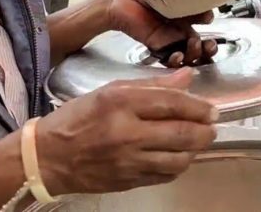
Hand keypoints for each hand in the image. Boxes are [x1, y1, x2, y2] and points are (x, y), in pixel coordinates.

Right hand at [36, 68, 217, 195]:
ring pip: (179, 159)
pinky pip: (166, 175)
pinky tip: (178, 155)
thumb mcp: (109, 92)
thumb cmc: (77, 119)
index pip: (172, 103)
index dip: (198, 106)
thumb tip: (186, 78)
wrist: (49, 157)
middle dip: (205, 130)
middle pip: (182, 134)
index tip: (211, 109)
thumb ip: (150, 85)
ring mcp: (129, 161)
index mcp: (120, 104)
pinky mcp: (130, 181)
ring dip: (195, 150)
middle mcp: (127, 133)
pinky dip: (178, 165)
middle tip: (211, 125)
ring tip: (197, 140)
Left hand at [101, 0, 216, 66]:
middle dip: (208, 45)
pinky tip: (179, 53)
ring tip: (194, 46)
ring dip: (196, 52)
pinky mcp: (158, 46)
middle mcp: (178, 24)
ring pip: (189, 51)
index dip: (207, 20)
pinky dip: (178, 58)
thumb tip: (202, 1)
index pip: (202, 18)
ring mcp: (169, 37)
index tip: (207, 18)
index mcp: (183, 8)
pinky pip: (171, 56)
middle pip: (199, 40)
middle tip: (209, 44)